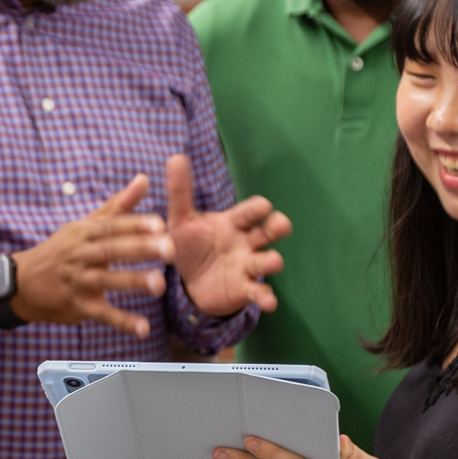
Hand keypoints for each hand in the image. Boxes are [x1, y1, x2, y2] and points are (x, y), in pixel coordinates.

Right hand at [12, 176, 174, 336]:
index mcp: (83, 233)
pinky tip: (143, 327)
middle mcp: (79, 255)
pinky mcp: (78, 306)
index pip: (111, 226)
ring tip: (159, 285)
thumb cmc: (63, 250)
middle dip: (139, 249)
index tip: (160, 223)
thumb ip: (119, 205)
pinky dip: (122, 321)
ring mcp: (77, 281)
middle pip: (110, 250)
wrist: (23, 282)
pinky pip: (102, 314)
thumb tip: (145, 178)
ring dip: (132, 282)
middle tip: (169, 249)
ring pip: (106, 280)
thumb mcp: (86, 224)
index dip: (135, 225)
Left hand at [165, 154, 290, 318]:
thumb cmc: (190, 244)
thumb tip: (176, 156)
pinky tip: (269, 302)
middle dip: (276, 228)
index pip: (248, 213)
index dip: (257, 210)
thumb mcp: (181, 219)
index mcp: (232, 223)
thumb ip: (180, 192)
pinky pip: (258, 292)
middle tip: (281, 224)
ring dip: (271, 261)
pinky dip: (265, 297)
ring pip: (265, 261)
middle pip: (266, 233)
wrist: (188, 281)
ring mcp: (247, 266)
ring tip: (274, 261)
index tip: (264, 206)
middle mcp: (245, 243)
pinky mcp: (244, 289)